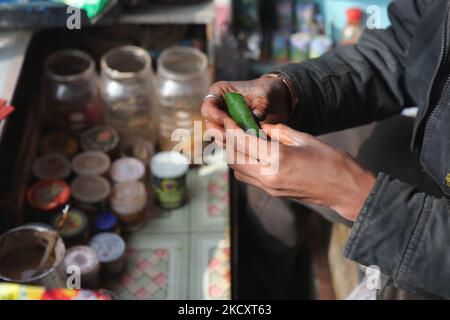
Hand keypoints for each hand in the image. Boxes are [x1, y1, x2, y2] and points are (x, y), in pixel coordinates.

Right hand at [201, 76, 291, 142]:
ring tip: (245, 144)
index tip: (228, 123)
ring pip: (218, 137)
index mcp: (219, 92)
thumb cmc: (267, 91)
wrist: (274, 101)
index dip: (215, 116)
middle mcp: (217, 108)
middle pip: (210, 125)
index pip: (208, 106)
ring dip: (230, 142)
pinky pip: (229, 144)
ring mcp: (222, 122)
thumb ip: (261, 103)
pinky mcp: (230, 134)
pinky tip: (249, 149)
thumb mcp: (266, 93)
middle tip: (236, 138)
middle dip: (221, 133)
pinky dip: (237, 147)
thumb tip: (257, 116)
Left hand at [224, 120, 375, 221]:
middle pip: (234, 159)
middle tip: (226, 129)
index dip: (230, 128)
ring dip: (234, 155)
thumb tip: (259, 126)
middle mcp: (268, 176)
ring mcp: (270, 187)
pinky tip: (251, 153)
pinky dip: (244, 165)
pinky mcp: (273, 192)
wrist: (345, 189)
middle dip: (227, 143)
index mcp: (277, 158)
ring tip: (237, 140)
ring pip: (238, 171)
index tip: (225, 118)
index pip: (243, 141)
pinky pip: (249, 178)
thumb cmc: (331, 160)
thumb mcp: (304, 138)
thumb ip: (278, 132)